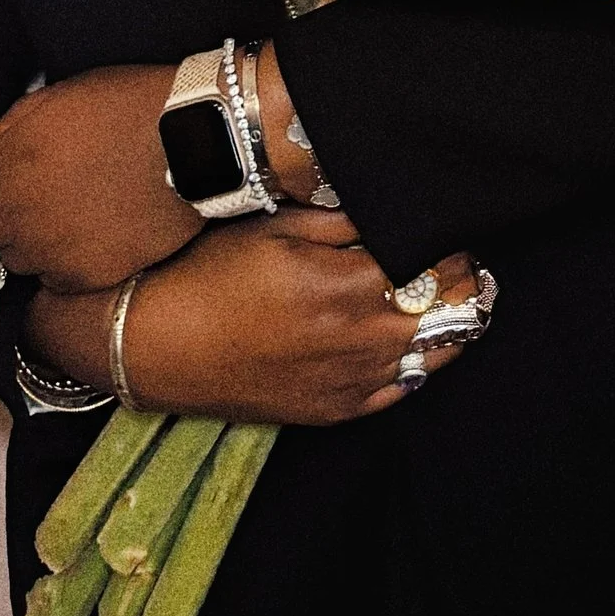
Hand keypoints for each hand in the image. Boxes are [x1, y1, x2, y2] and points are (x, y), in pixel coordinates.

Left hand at [0, 67, 195, 291]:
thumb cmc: (126, 106)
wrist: (191, 141)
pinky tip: (92, 235)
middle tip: (33, 204)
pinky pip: (52, 279)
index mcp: (6, 162)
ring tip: (69, 217)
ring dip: (30, 243)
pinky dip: (63, 262)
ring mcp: (47, 250)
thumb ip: (8, 127)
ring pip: (16, 259)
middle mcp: (16, 212)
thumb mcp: (58, 97)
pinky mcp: (81, 277)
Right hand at [29, 215, 485, 427]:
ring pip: (433, 356)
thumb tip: (390, 204)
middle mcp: (355, 342)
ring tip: (439, 290)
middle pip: (447, 314)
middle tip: (451, 253)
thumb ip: (339, 217)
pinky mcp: (333, 411)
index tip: (446, 222)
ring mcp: (346, 383)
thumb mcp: (271, 224)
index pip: (432, 266)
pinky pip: (400, 390)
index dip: (447, 242)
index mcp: (342, 288)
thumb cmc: (207, 273)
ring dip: (446, 321)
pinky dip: (416, 360)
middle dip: (459, 281)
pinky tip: (407, 335)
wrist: (155, 346)